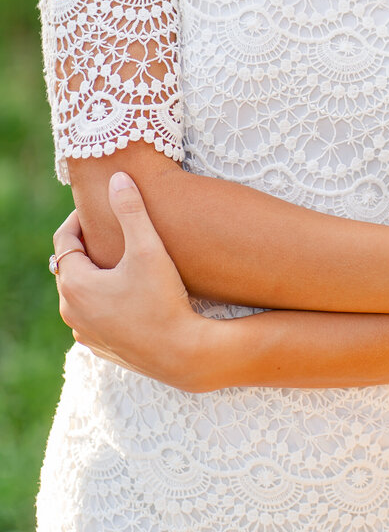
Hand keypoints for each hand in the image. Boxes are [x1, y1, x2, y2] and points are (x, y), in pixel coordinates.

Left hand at [53, 171, 205, 391]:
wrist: (181, 353)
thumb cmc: (163, 299)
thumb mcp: (148, 248)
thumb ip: (131, 210)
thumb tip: (117, 178)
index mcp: (75, 284)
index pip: (64, 241)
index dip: (77, 219)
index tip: (98, 207)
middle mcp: (71, 310)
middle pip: (70, 266)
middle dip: (87, 245)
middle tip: (110, 228)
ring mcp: (83, 332)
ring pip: (79, 291)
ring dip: (93, 273)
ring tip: (119, 258)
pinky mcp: (99, 346)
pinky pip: (91, 313)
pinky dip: (101, 297)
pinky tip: (126, 290)